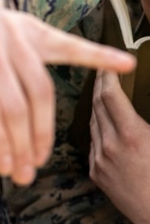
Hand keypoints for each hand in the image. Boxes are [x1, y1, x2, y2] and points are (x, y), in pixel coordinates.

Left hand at [0, 0, 134, 185]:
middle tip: (23, 173)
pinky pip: (68, 44)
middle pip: (16, 102)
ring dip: (45, 127)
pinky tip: (124, 64)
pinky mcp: (35, 30)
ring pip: (41, 87)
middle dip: (22, 143)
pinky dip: (96, 54)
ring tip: (40, 156)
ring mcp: (16, 31)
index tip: (5, 169)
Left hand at [90, 69, 149, 221]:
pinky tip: (105, 125)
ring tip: (104, 95)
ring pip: (93, 123)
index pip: (110, 95)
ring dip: (98, 107)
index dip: (108, 76)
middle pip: (97, 105)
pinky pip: (93, 143)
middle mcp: (110, 145)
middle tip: (105, 73)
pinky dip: (99, 130)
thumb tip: (148, 93)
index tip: (109, 65)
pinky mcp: (96, 172)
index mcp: (132, 136)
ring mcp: (100, 159)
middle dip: (100, 86)